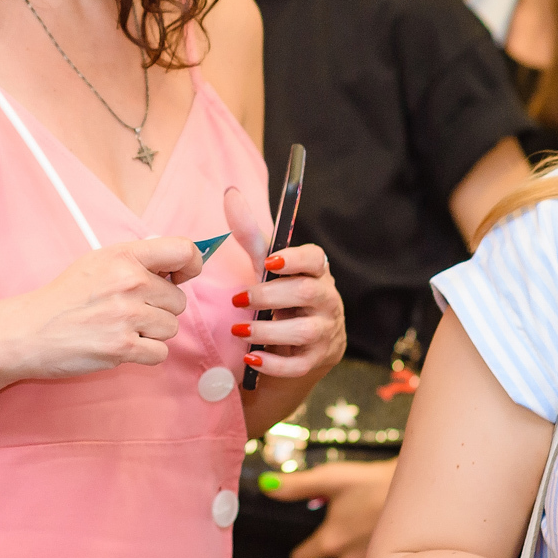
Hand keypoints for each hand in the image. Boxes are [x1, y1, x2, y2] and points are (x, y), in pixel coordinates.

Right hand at [1, 238, 201, 379]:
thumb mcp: (97, 262)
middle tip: (128, 311)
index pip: (182, 250)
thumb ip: (135, 261)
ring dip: (152, 333)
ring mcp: (127, 315)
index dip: (191, 265)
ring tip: (120, 328)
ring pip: (171, 328)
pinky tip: (120, 345)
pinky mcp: (122, 346)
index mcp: (124, 256)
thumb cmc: (65, 298)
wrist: (30, 330)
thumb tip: (176, 267)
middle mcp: (129, 282)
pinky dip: (144, 354)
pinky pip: (160, 353)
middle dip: (160, 309)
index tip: (181, 276)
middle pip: (179, 300)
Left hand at [223, 182, 343, 380]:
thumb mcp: (268, 267)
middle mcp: (326, 300)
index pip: (315, 259)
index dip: (295, 258)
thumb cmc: (283, 298)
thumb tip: (230, 193)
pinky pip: (298, 364)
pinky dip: (273, 363)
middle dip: (270, 296)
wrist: (302, 347)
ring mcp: (325, 332)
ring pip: (303, 331)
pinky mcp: (316, 360)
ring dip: (268, 331)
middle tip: (239, 299)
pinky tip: (250, 358)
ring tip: (239, 330)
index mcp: (317, 272)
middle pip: (306, 293)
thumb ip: (250, 234)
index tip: (270, 262)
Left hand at [260, 459, 395, 557]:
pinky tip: (380, 542)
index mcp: (330, 542)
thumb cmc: (372, 483)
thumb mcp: (330, 478)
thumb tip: (265, 486)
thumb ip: (295, 486)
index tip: (306, 546)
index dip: (301, 553)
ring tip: (364, 534)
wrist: (419, 492)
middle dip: (333, 554)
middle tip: (344, 530)